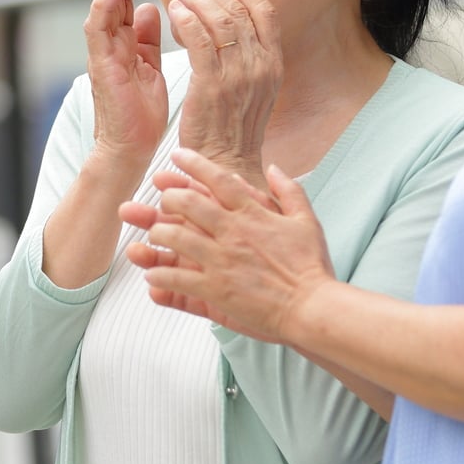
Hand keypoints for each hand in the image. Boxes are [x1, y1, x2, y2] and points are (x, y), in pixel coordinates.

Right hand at [84, 0, 167, 172]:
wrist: (131, 148)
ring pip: (104, 2)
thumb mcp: (151, 66)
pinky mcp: (100, 63)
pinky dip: (105, 3)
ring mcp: (102, 50)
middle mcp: (110, 40)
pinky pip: (97, 27)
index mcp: (124, 40)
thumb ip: (148, 37)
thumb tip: (153, 8)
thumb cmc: (142, 113)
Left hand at [119, 148, 333, 344]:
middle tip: (162, 198)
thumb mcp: (307, 221)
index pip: (219, 180)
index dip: (194, 164)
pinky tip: (152, 273)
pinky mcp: (215, 289)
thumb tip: (274, 168)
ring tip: (154, 234)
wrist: (312, 307)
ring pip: (176, 238)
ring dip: (159, 233)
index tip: (177, 155)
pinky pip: (178, 277)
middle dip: (170, 198)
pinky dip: (160, 274)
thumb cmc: (311, 267)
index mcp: (253, 214)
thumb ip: (289, 191)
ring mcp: (222, 261)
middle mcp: (233, 233)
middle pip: (189, 204)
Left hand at [167, 0, 280, 186]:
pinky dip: (185, 19)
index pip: (265, 11)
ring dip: (197, 0)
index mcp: (274, 64)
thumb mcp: (256, 89)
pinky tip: (173, 12)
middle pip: (240, 10)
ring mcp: (238, 75)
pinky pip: (198, 38)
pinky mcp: (211, 84)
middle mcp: (261, 65)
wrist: (225, 164)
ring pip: (219, 19)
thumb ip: (251, 56)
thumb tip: (237, 23)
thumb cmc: (233, 128)